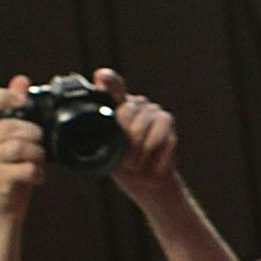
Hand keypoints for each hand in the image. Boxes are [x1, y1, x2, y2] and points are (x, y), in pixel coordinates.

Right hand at [0, 80, 44, 219]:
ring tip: (37, 163)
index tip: (23, 100)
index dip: (1, 97)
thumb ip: (15, 111)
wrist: (4, 209)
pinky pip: (26, 168)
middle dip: (34, 134)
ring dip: (38, 155)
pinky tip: (36, 177)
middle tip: (39, 147)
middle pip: (11, 126)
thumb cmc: (11, 171)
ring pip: (21, 146)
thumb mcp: (12, 140)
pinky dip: (38, 173)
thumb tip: (21, 80)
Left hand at [95, 68, 180, 196]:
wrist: (146, 182)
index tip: (102, 78)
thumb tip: (92, 129)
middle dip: (123, 140)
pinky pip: (160, 138)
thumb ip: (100, 134)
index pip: (111, 83)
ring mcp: (154, 111)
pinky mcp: (168, 122)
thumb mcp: (104, 149)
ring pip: (142, 128)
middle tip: (125, 161)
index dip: (108, 80)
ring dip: (138, 153)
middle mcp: (135, 102)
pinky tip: (152, 164)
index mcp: (114, 104)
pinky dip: (155, 157)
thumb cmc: (121, 164)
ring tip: (136, 165)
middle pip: (125, 112)